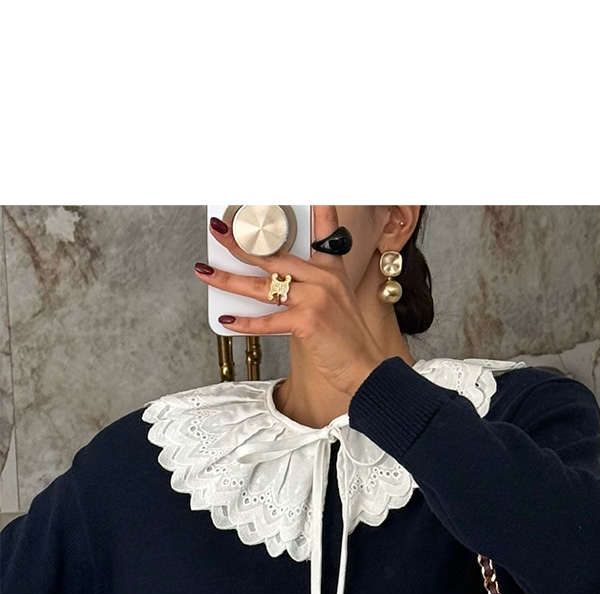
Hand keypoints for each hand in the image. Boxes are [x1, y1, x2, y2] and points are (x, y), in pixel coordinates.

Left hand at [194, 206, 385, 398]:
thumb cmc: (346, 341)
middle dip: (241, 243)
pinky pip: (269, 320)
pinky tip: (228, 321)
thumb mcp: (334, 304)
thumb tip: (272, 286)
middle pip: (275, 255)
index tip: (305, 189)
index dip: (315, 207)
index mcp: (331, 270)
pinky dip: (246, 323)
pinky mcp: (308, 320)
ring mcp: (316, 297)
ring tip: (206, 272)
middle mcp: (323, 278)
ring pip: (263, 285)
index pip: (323, 230)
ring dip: (229, 279)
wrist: (365, 369)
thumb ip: (307, 289)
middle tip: (219, 231)